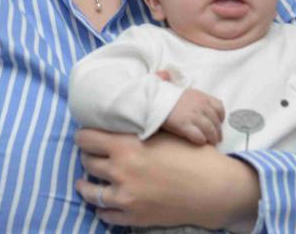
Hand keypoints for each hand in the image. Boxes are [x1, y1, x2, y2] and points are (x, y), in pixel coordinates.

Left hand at [75, 128, 258, 230]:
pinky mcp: (133, 216)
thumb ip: (150, 113)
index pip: (87, 138)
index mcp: (126, 146)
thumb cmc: (193, 155)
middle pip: (87, 162)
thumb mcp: (169, 129)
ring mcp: (125, 196)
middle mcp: (120, 170)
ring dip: (85, 185)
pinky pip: (105, 214)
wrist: (212, 189)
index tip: (84, 136)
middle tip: (89, 156)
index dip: (83, 135)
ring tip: (85, 182)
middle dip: (87, 158)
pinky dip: (102, 208)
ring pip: (91, 192)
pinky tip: (103, 203)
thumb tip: (154, 80)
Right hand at [163, 88, 224, 144]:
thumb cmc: (166, 96)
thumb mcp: (184, 91)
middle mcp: (200, 106)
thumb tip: (196, 98)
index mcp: (201, 96)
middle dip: (218, 131)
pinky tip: (201, 142)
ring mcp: (193, 116)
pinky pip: (199, 137)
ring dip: (212, 138)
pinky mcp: (185, 126)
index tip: (219, 123)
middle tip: (218, 138)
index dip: (220, 117)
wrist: (153, 100)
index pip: (219, 107)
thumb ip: (196, 98)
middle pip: (216, 121)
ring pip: (210, 130)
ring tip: (212, 143)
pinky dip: (202, 140)